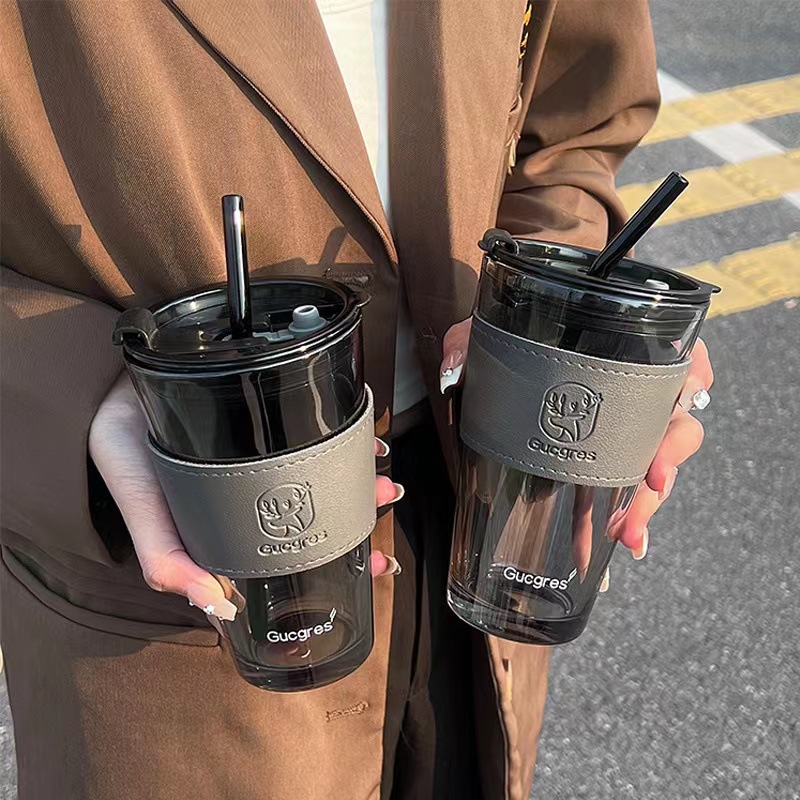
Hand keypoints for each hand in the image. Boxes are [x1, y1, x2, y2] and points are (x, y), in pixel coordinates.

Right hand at [88, 375, 402, 621]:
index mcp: (233, 523)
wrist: (113, 383)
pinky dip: (344, 434)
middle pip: (320, 508)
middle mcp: (257, 492)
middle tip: (387, 500)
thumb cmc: (126, 449)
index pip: (292, 552)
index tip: (373, 563)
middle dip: (360, 510)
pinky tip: (362, 436)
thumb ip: (166, 559)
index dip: (336, 563)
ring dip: (359, 475)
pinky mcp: (271, 417)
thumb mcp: (142, 508)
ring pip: (327, 470)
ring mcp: (268, 454)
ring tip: (382, 474)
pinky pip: (316, 427)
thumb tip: (217, 608)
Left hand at [440, 319, 712, 569]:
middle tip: (643, 498)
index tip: (675, 413)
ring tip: (627, 538)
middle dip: (664, 469)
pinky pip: (628, 486)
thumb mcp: (483, 331)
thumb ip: (466, 341)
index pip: (681, 355)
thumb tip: (453, 373)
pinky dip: (627, 515)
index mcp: (624, 346)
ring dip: (646, 504)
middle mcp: (638, 387)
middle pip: (676, 424)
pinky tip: (620, 541)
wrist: (502, 351)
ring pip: (656, 464)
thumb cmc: (503, 336)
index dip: (691, 382)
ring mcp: (625, 426)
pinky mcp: (606, 456)